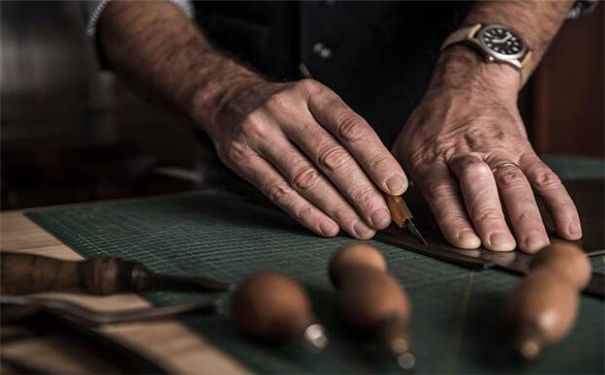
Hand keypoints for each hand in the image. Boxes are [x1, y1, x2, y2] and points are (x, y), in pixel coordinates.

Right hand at [201, 78, 407, 238]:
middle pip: (330, 158)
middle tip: (381, 218)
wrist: (230, 102)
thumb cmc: (287, 112)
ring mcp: (259, 133)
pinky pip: (279, 192)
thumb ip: (345, 139)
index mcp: (312, 94)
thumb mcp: (316, 107)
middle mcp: (285, 110)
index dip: (377, 160)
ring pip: (306, 179)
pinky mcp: (241, 157)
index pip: (351, 129)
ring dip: (338, 209)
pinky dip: (307, 213)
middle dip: (361, 193)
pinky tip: (328, 227)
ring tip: (360, 227)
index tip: (396, 187)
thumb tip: (383, 184)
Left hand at [393, 46, 580, 252]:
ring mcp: (499, 151)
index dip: (454, 215)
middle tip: (499, 244)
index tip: (465, 241)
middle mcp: (467, 154)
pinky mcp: (524, 151)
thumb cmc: (431, 126)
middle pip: (480, 184)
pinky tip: (568, 229)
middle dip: (490, 214)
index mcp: (432, 156)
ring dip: (526, 214)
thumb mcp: (403, 148)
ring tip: (534, 245)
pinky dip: (559, 203)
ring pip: (514, 182)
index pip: (443, 189)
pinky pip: (545, 177)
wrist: (467, 85)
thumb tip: (391, 220)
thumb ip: (398, 182)